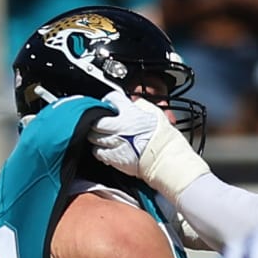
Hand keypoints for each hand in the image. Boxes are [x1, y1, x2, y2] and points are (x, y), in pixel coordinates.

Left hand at [87, 90, 209, 198]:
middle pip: (97, 120)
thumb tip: (134, 103)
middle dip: (98, 121)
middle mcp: (119, 126)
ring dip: (97, 136)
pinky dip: (99, 150)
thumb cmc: (163, 138)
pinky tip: (107, 149)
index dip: (109, 101)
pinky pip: (96, 151)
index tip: (110, 105)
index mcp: (130, 113)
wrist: (165, 158)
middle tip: (103, 124)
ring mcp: (114, 142)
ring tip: (106, 137)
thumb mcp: (156, 114)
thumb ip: (142, 106)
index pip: (112, 99)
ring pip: (93, 136)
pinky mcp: (111, 157)